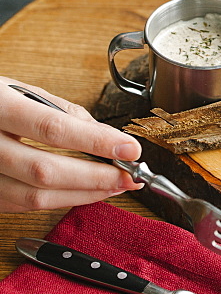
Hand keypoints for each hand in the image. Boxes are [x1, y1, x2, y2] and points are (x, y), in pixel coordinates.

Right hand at [0, 78, 143, 211]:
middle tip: (130, 175)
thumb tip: (103, 135)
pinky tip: (85, 191)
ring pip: (35, 197)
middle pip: (44, 172)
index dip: (95, 143)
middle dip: (95, 178)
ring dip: (83, 194)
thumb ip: (62, 111)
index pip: (52, 129)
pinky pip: (23, 205)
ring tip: (115, 185)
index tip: (129, 149)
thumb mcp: (17, 88)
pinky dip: (60, 200)